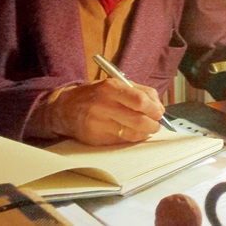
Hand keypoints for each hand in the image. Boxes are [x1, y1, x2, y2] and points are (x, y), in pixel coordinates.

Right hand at [46, 79, 164, 144]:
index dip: (154, 108)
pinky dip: (132, 138)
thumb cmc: (95, 95)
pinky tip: (134, 133)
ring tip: (148, 129)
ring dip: (145, 133)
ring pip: (132, 133)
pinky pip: (121, 141)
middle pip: (138, 119)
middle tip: (156, 124)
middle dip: (153, 124)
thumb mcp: (115, 84)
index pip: (140, 100)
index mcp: (110, 87)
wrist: (65, 108)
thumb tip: (158, 106)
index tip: (159, 112)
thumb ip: (139, 91)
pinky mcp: (96, 137)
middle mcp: (103, 104)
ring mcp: (98, 122)